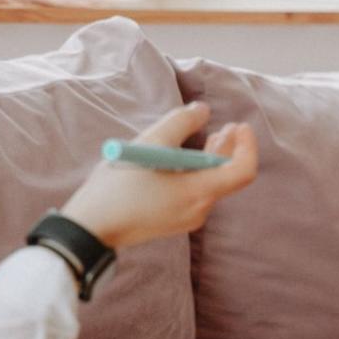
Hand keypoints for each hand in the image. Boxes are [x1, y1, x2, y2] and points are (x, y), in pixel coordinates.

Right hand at [59, 101, 258, 249]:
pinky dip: (197, 173)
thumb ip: (181, 122)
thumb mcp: (149, 143)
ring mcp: (186, 219)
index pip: (243, 171)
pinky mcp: (172, 221)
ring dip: (213, 159)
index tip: (239, 125)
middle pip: (227, 177)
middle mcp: (198, 210)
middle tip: (229, 126)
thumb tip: (202, 110)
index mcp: (198, 193)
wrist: (90, 228)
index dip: (248, 146)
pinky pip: (195, 193)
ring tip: (212, 137)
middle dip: (229, 149)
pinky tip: (185, 159)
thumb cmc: (118, 186)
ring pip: (211, 184)